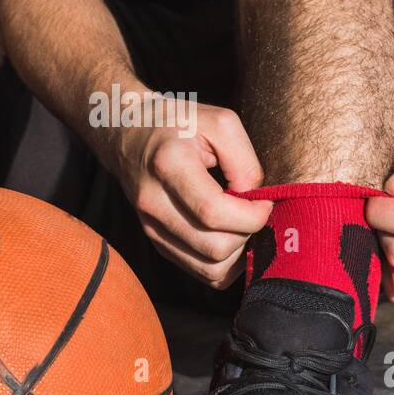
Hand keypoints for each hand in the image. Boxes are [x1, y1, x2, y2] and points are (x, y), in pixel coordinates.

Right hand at [117, 104, 271, 289]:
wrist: (128, 132)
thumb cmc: (178, 123)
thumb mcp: (219, 122)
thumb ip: (244, 160)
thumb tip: (256, 200)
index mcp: (168, 165)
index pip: (213, 212)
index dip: (251, 216)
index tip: (265, 201)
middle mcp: (153, 202)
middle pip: (214, 248)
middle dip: (247, 235)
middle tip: (253, 211)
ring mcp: (151, 227)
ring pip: (209, 269)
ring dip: (237, 253)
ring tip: (241, 224)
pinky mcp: (156, 242)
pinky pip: (200, 272)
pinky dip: (224, 262)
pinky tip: (230, 235)